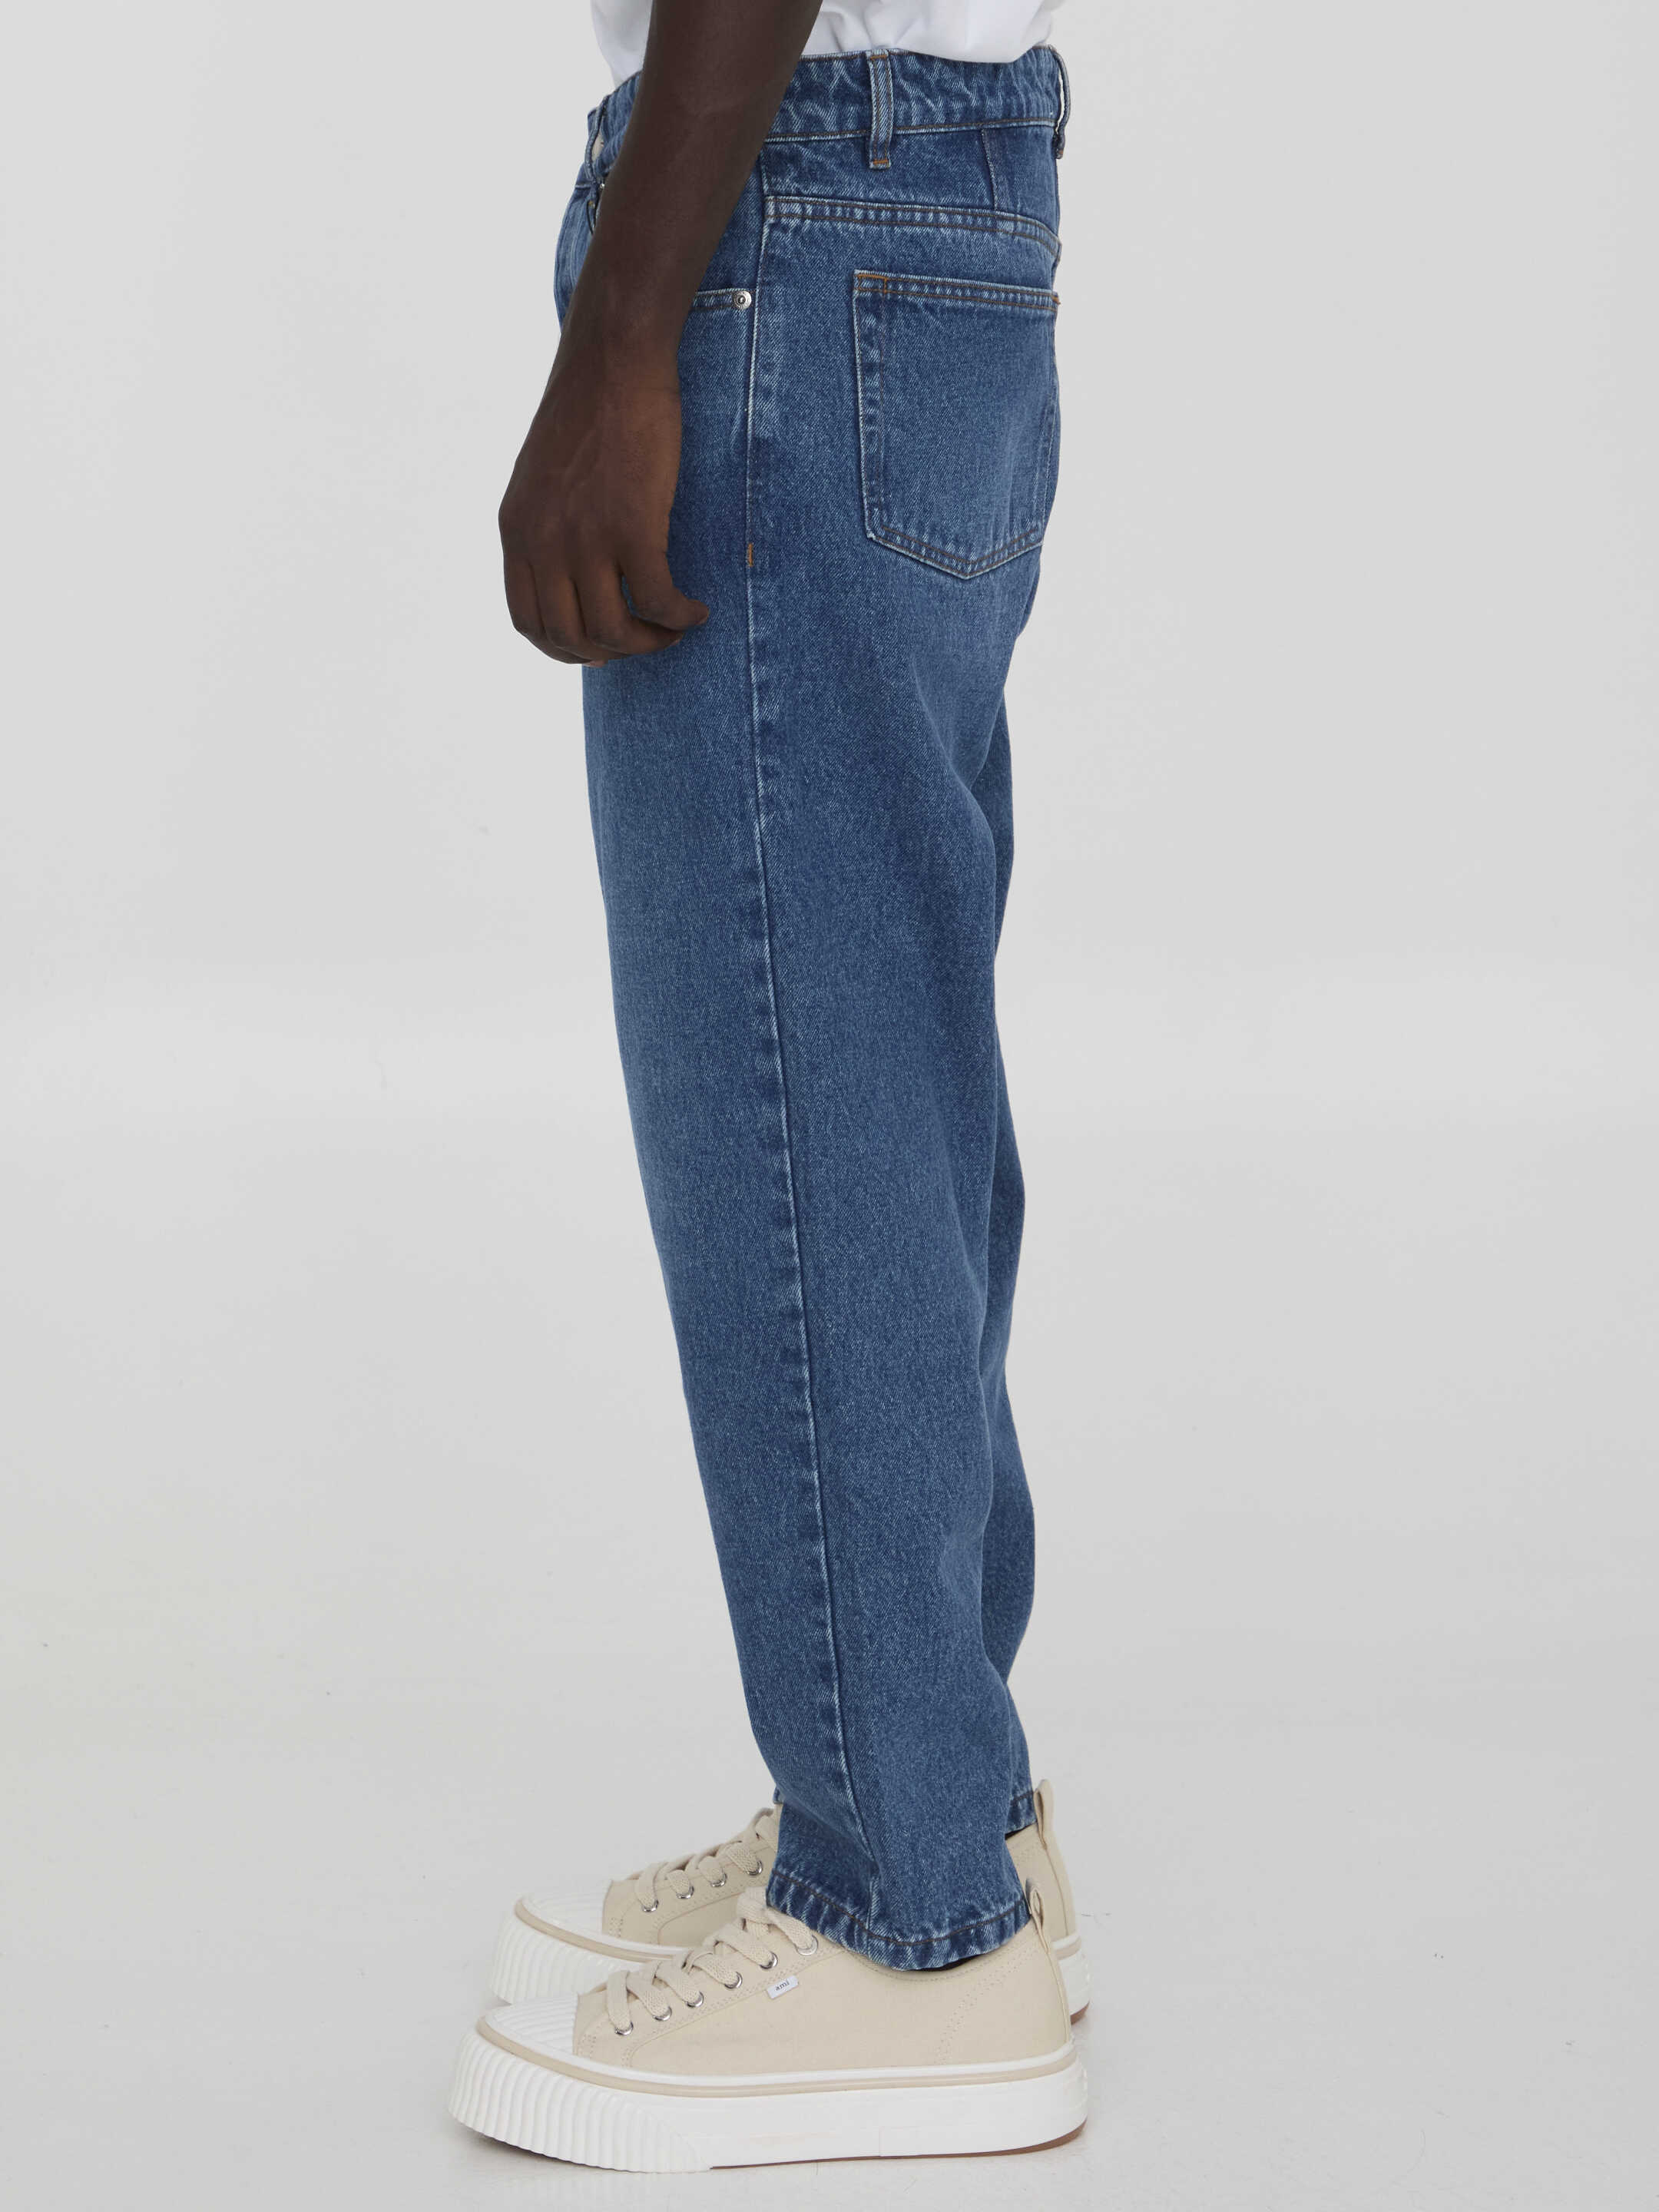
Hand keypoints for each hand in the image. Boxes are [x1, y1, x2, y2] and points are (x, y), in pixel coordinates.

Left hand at [500, 338, 708, 664]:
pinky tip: (696, 611)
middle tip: (645, 638)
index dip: (565, 648)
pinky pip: (657, 603)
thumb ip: (547, 526)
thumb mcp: (544, 476)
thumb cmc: (590, 408)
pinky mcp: (632, 526)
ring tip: (673, 628)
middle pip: (568, 637)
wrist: (613, 358)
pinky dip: (680, 618)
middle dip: (612, 652)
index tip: (600, 647)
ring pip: (612, 631)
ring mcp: (585, 537)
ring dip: (649, 642)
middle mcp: (542, 541)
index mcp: (517, 530)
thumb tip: (575, 574)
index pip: (527, 622)